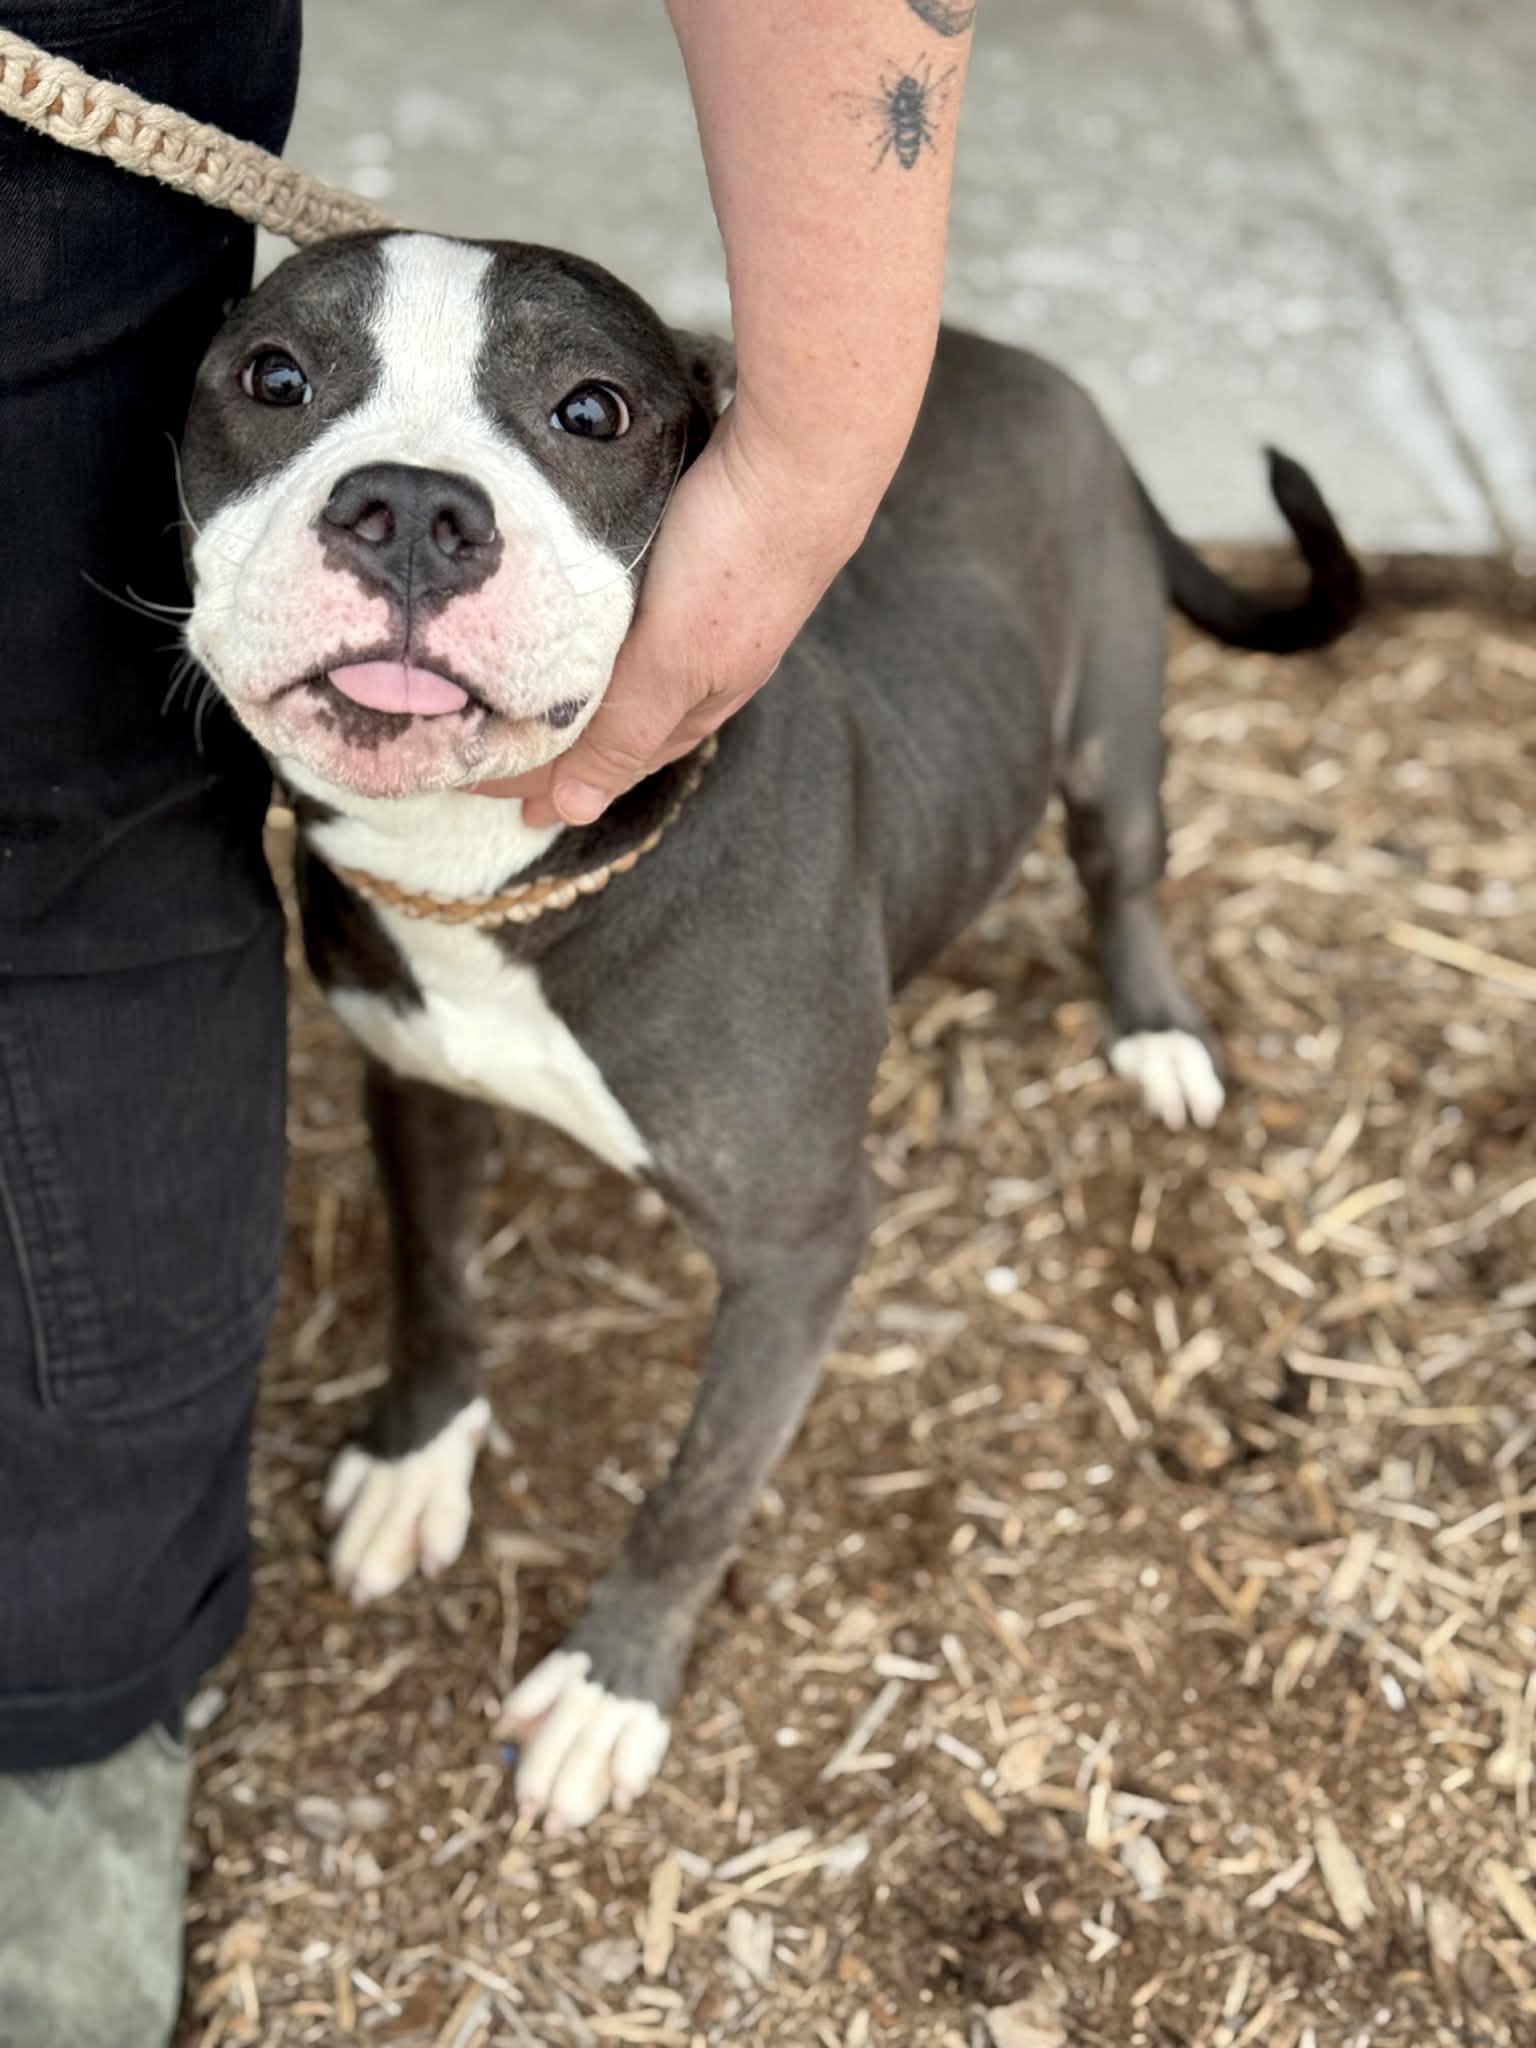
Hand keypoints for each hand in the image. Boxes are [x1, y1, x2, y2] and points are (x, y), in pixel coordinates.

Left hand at [471, 403, 867, 823]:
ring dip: (588, 690)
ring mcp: (707, 611)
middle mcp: (707, 664)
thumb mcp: (671, 664)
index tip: (499, 796)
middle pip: (629, 722)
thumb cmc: (737, 563)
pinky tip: (588, 617)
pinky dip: (605, 633)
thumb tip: (574, 810)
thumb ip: (622, 734)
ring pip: (635, 669)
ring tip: (538, 696)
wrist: (800, 463)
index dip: (559, 780)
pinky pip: (637, 617)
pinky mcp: (696, 558)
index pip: (618, 760)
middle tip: (506, 758)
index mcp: (700, 699)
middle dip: (572, 746)